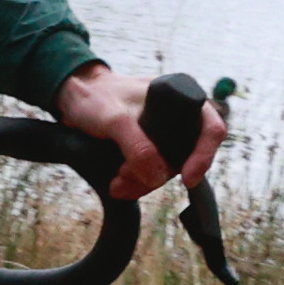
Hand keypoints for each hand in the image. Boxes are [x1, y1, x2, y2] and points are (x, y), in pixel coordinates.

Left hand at [57, 64, 225, 202]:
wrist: (73, 99)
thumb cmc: (94, 98)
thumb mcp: (113, 118)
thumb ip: (136, 145)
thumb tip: (159, 176)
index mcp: (181, 97)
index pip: (210, 128)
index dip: (204, 155)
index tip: (187, 178)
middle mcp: (178, 116)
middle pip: (187, 156)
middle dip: (161, 174)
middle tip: (127, 178)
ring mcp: (164, 133)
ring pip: (169, 168)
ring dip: (145, 182)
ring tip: (118, 183)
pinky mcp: (150, 147)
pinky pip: (153, 172)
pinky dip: (138, 183)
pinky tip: (119, 186)